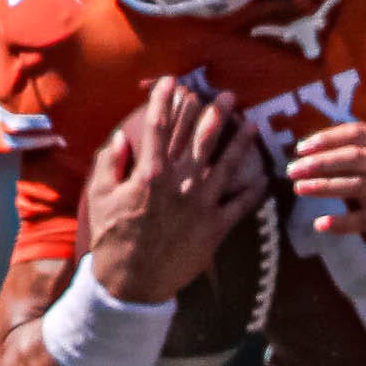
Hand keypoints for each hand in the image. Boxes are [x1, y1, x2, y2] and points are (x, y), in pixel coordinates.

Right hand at [81, 75, 268, 303]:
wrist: (130, 283)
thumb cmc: (112, 238)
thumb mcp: (99, 196)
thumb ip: (110, 163)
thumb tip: (123, 136)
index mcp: (150, 173)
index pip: (159, 126)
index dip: (166, 100)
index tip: (173, 82)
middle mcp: (180, 183)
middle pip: (201, 138)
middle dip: (214, 112)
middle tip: (227, 96)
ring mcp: (202, 204)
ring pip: (228, 164)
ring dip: (241, 141)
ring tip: (252, 122)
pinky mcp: (217, 226)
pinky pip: (242, 204)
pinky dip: (255, 190)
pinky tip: (265, 175)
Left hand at [286, 118, 365, 267]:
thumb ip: (351, 158)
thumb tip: (307, 152)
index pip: (358, 133)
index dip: (327, 138)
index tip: (300, 149)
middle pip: (356, 156)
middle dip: (320, 162)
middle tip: (292, 171)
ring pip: (360, 185)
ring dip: (325, 187)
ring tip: (299, 190)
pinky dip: (342, 222)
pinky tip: (320, 224)